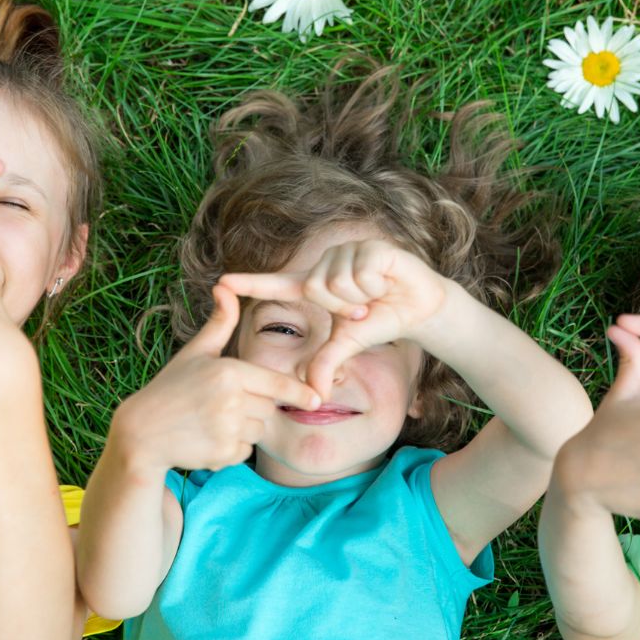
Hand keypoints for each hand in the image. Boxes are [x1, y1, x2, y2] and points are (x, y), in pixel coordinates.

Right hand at [113, 286, 319, 472]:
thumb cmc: (171, 387)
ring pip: (259, 430)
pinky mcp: (223, 455)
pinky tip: (207, 439)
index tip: (317, 400)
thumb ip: (220, 322)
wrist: (142, 432)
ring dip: (244, 428)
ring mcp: (227, 430)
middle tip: (221, 403)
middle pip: (269, 407)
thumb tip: (225, 286)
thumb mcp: (196, 352)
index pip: (276, 384)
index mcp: (229, 372)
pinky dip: (232, 448)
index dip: (299, 393)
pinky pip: (244, 452)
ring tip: (211, 420)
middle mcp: (232, 401)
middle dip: (254, 406)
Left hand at [220, 239, 447, 396]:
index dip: (249, 284)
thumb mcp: (349, 343)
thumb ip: (327, 362)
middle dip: (342, 307)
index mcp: (315, 285)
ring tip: (375, 294)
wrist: (419, 308)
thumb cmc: (380, 320)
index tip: (220, 283)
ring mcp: (347, 251)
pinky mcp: (370, 246)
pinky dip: (376, 286)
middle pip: (314, 287)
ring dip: (361, 298)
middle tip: (362, 308)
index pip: (275, 284)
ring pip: (337, 281)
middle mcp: (326, 264)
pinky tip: (386, 283)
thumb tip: (314, 393)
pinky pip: (360, 272)